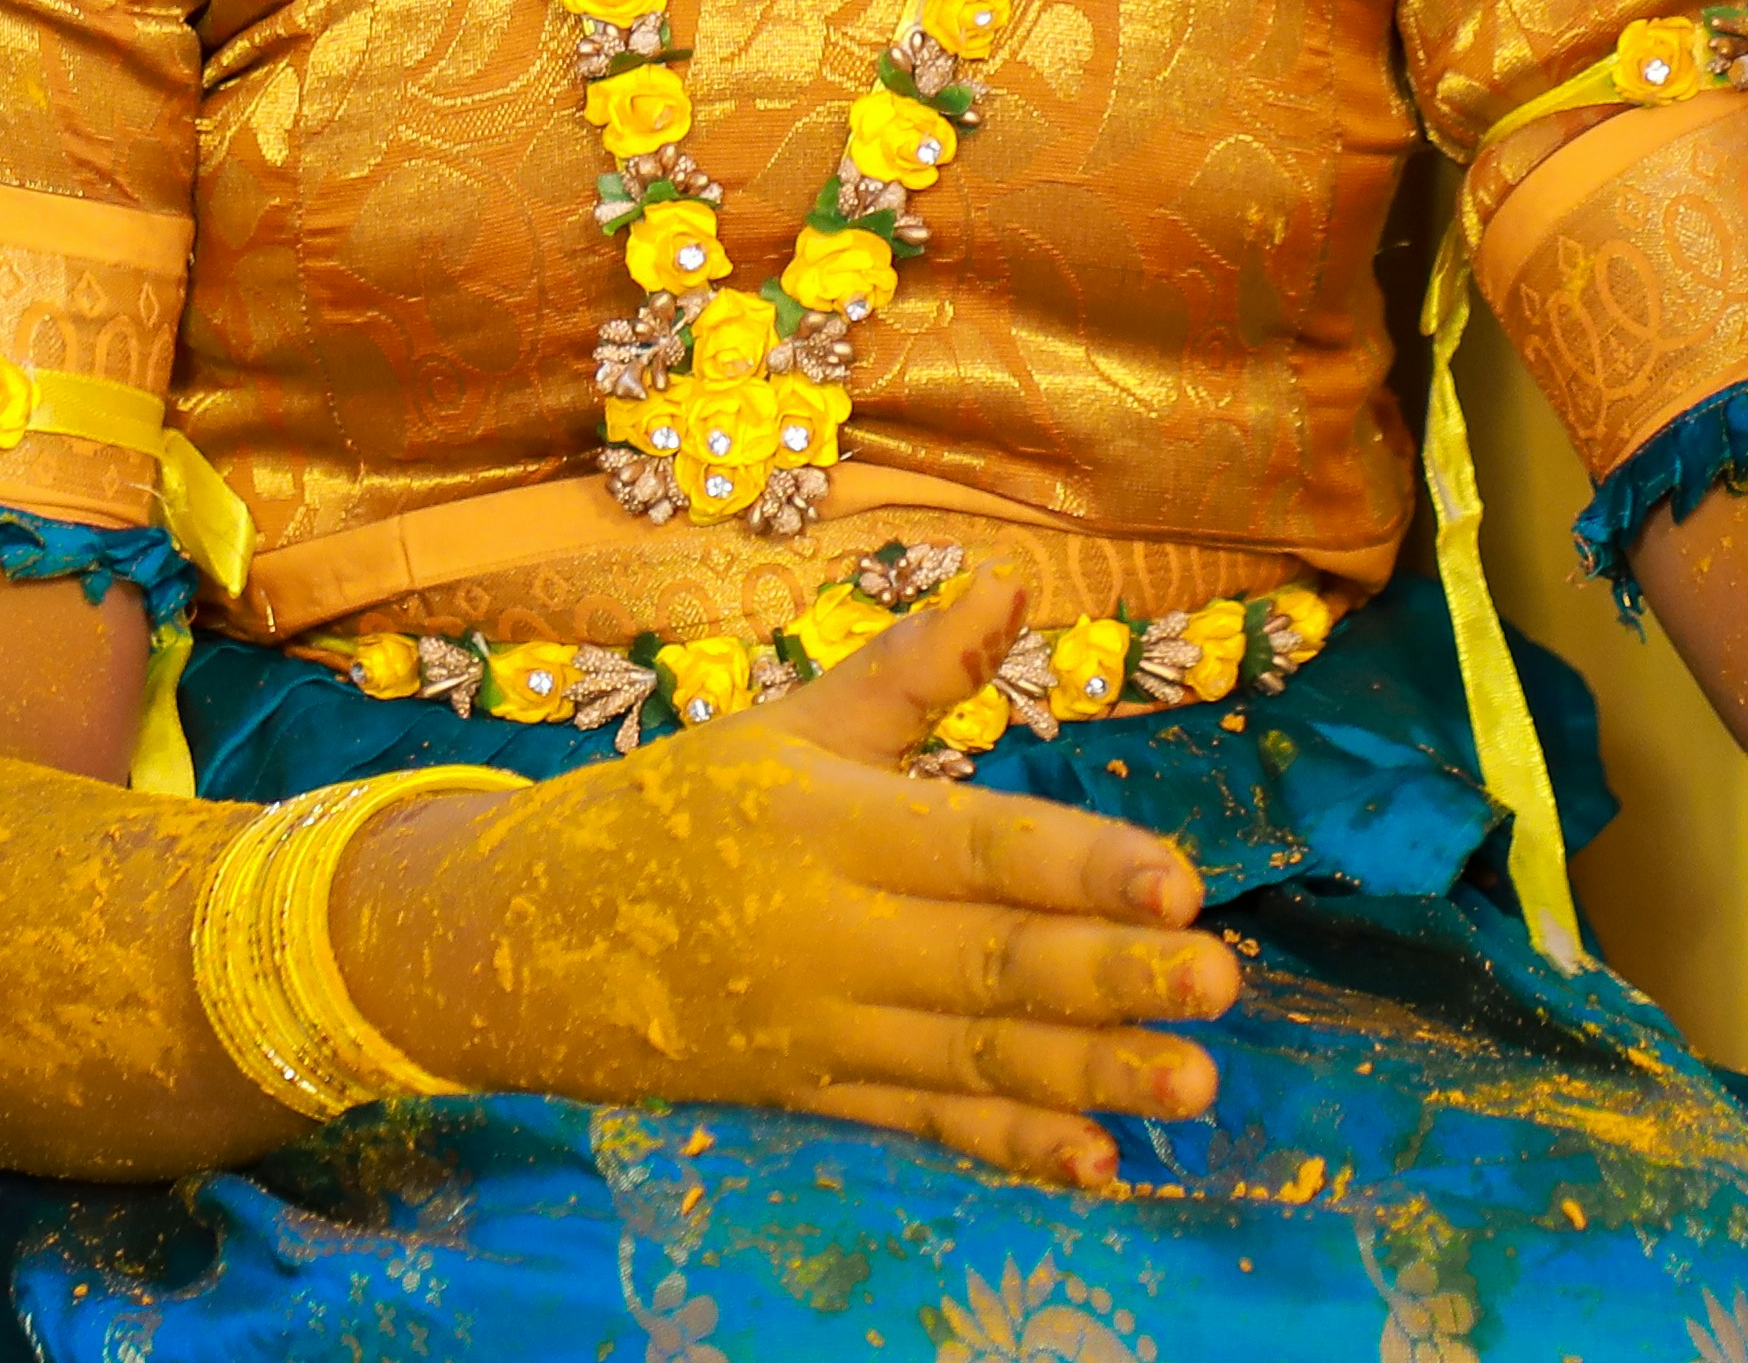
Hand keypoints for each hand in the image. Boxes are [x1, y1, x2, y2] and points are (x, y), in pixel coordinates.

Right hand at [335, 569, 1242, 1187]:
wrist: (526, 942)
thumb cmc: (677, 809)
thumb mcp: (784, 726)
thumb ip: (910, 673)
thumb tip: (1013, 584)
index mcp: (829, 826)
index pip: (974, 846)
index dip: (1078, 866)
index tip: (1178, 880)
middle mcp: (834, 937)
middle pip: (990, 964)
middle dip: (1112, 978)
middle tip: (1221, 982)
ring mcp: (828, 1032)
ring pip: (974, 1060)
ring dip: (1091, 1076)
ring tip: (1194, 1084)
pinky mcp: (820, 1094)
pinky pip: (926, 1126)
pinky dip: (1010, 1147)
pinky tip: (1097, 1162)